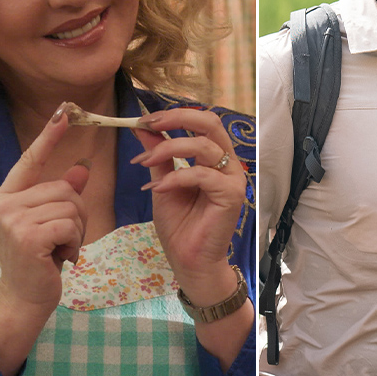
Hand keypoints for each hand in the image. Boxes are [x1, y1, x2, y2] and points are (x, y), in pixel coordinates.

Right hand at [0, 107, 89, 314]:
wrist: (23, 299)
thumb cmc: (37, 261)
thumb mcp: (49, 224)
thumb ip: (61, 196)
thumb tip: (80, 169)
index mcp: (7, 196)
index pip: (30, 160)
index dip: (48, 136)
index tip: (63, 112)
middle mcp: (5, 203)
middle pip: (64, 188)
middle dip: (77, 215)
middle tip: (64, 240)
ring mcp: (13, 219)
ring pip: (70, 206)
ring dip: (77, 232)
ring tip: (61, 250)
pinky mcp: (27, 235)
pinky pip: (69, 224)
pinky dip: (74, 243)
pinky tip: (62, 259)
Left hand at [132, 108, 246, 297]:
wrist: (188, 260)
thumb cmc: (180, 225)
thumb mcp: (163, 182)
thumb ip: (158, 155)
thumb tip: (142, 127)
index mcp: (214, 157)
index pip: (202, 122)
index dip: (174, 115)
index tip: (144, 120)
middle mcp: (228, 163)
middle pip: (210, 123)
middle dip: (177, 118)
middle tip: (148, 125)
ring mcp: (233, 179)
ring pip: (203, 146)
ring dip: (168, 149)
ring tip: (144, 162)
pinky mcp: (232, 195)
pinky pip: (202, 175)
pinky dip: (175, 178)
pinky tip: (157, 187)